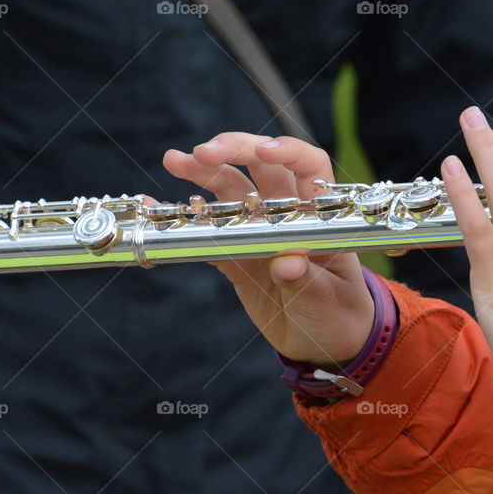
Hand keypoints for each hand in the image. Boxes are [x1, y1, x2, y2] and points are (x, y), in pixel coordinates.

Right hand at [162, 133, 372, 365]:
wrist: (322, 342)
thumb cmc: (338, 315)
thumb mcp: (326, 300)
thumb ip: (306, 280)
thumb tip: (287, 262)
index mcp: (320, 215)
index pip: (309, 166)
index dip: (289, 151)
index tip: (265, 151)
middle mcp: (287, 213)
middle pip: (261, 166)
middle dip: (233, 151)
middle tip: (202, 152)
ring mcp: (258, 230)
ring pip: (230, 189)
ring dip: (203, 172)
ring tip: (175, 162)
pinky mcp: (235, 253)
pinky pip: (206, 231)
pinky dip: (182, 218)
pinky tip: (154, 206)